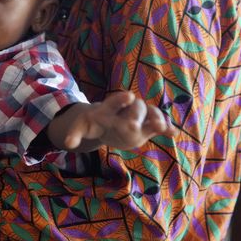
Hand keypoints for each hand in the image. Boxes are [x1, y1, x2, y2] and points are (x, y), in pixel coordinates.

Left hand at [50, 92, 175, 150]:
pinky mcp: (147, 126)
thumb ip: (75, 135)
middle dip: (137, 114)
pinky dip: (166, 128)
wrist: (104, 123)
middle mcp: (127, 108)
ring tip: (161, 127)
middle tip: (136, 124)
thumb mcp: (81, 128)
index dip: (121, 99)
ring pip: (150, 113)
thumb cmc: (91, 124)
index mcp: (109, 107)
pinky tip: (173, 133)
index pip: (115, 100)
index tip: (128, 96)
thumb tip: (67, 144)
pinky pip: (158, 125)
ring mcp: (139, 116)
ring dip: (156, 119)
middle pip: (135, 107)